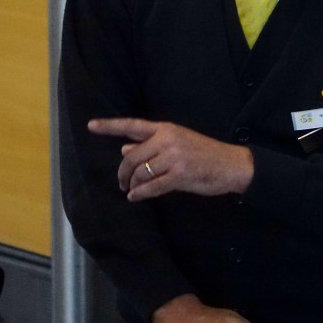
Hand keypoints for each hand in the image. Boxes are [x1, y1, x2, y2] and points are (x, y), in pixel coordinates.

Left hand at [86, 118, 253, 200]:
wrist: (231, 164)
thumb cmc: (203, 153)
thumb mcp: (177, 142)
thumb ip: (150, 144)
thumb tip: (124, 148)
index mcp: (165, 128)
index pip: (132, 125)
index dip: (110, 126)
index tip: (91, 125)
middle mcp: (167, 140)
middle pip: (132, 156)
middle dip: (122, 172)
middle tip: (121, 182)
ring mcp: (173, 158)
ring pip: (140, 173)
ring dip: (131, 184)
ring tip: (129, 190)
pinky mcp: (180, 176)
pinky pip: (152, 187)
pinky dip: (140, 194)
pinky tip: (135, 197)